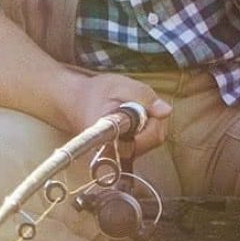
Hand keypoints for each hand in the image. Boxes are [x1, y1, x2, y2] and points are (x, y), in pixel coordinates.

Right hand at [48, 70, 172, 149]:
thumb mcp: (120, 86)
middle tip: (138, 102)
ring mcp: (123, 154)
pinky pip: (147, 141)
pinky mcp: (126, 153)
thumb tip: (166, 111)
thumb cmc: (94, 93)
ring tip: (132, 107)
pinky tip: (133, 117)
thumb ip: (144, 96)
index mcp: (115, 137)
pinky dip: (146, 126)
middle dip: (154, 117)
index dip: (153, 118)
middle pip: (155, 138)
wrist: (74, 102)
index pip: (151, 136)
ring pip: (153, 140)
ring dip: (150, 121)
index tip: (142, 104)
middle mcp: (119, 152)